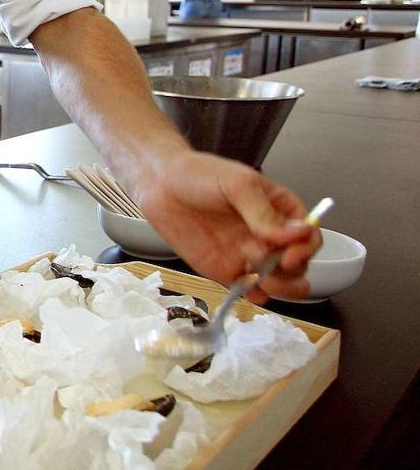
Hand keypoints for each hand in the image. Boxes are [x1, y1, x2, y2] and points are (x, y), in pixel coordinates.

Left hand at [127, 150, 320, 302]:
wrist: (160, 184)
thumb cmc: (199, 174)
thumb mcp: (236, 184)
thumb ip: (263, 211)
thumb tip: (297, 233)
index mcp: (279, 210)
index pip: (308, 235)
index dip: (305, 248)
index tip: (290, 253)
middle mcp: (268, 235)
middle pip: (298, 264)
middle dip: (294, 272)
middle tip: (275, 268)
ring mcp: (248, 254)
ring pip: (280, 281)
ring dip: (280, 288)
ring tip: (263, 281)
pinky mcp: (226, 270)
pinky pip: (249, 290)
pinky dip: (254, 295)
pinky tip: (247, 289)